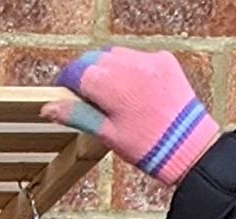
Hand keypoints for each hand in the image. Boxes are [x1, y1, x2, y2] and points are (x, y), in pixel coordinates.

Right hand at [42, 47, 218, 186]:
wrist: (188, 146)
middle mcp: (131, 66)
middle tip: (83, 96)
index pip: (79, 71)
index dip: (66, 81)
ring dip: (105, 68)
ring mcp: (149, 60)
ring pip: (115, 54)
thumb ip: (77, 115)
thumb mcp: (106, 134)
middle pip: (95, 59)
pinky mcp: (163, 60)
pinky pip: (136, 57)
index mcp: (114, 86)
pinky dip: (127, 69)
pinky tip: (130, 91)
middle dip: (85, 73)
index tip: (62, 92)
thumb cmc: (146, 147)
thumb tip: (47, 107)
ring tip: (108, 94)